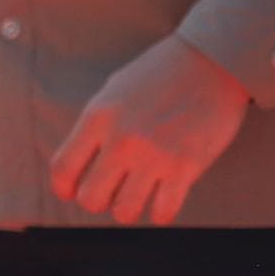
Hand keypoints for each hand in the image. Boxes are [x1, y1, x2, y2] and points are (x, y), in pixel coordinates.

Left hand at [50, 34, 250, 225]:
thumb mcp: (113, 92)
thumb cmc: (160, 74)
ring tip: (137, 197)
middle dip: (98, 202)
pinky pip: (163, 211)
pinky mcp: (186, 167)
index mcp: (98, 119)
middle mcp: (121, 141)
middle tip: (111, 193)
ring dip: (128, 210)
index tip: (72, 192)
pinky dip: (160, 213)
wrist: (211, 62)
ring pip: (124, 212)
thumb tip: (82, 158)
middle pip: (91, 198)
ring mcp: (154, 156)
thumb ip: (97, 125)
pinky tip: (163, 200)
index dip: (64, 189)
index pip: (63, 168)